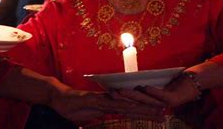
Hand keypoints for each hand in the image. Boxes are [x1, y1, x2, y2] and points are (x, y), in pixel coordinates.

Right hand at [49, 87, 164, 124]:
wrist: (58, 98)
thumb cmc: (72, 109)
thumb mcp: (86, 120)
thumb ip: (96, 121)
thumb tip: (101, 124)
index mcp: (109, 106)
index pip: (130, 111)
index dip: (144, 114)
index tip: (157, 117)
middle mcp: (110, 101)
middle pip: (132, 106)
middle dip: (148, 111)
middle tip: (164, 114)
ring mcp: (103, 100)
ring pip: (126, 104)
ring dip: (141, 108)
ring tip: (155, 111)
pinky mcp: (94, 100)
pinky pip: (111, 103)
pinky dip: (122, 104)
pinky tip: (133, 106)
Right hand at [117, 74, 199, 108]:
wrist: (191, 85)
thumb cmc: (172, 85)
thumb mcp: (156, 86)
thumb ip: (143, 87)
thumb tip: (127, 83)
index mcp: (149, 103)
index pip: (132, 103)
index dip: (120, 100)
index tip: (107, 95)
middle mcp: (155, 106)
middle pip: (136, 102)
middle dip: (122, 98)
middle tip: (110, 94)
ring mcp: (163, 103)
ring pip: (146, 100)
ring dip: (133, 96)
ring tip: (122, 90)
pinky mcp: (172, 99)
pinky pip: (161, 96)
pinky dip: (152, 92)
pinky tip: (144, 87)